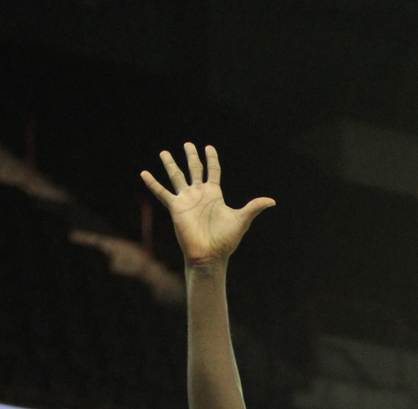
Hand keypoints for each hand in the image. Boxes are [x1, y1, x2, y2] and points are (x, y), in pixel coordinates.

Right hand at [141, 144, 274, 267]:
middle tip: (188, 144)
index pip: (212, 171)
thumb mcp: (241, 220)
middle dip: (192, 157)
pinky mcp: (175, 208)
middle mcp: (199, 194)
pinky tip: (144, 174)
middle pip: (194, 169)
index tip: (209, 148)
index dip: (211, 159)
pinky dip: (153, 183)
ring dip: (170, 164)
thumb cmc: (225, 240)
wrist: (209, 255)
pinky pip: (162, 193)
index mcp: (214, 194)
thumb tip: (272, 201)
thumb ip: (253, 207)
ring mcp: (186, 200)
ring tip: (164, 152)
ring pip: (177, 177)